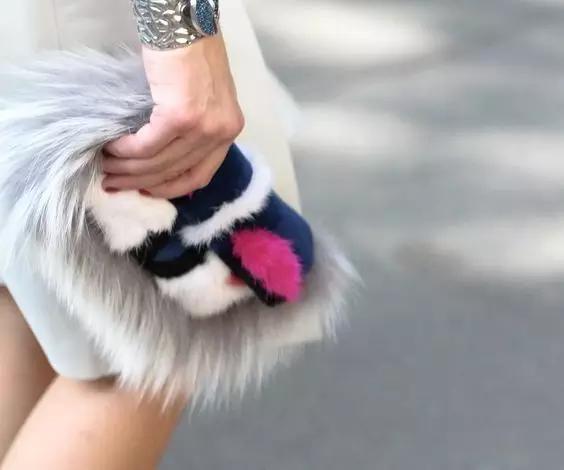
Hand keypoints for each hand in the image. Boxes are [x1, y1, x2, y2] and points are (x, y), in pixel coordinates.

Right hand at [102, 33, 243, 198]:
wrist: (185, 24)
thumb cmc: (192, 55)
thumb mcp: (204, 99)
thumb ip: (193, 129)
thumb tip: (163, 156)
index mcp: (228, 131)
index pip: (201, 175)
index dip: (171, 189)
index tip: (147, 191)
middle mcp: (221, 133)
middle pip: (176, 171)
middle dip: (141, 182)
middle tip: (114, 184)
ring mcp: (203, 126)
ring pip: (158, 162)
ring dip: (128, 168)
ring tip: (106, 169)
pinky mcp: (181, 116)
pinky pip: (147, 144)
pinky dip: (126, 150)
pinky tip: (111, 148)